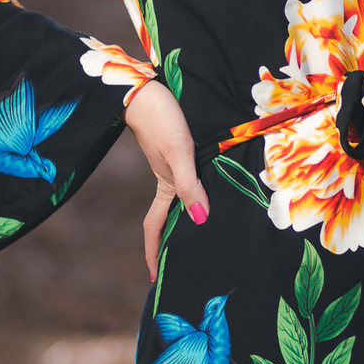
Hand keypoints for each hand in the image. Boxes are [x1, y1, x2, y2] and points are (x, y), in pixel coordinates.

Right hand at [124, 80, 209, 279]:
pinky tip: (215, 192)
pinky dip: (200, 192)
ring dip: (191, 216)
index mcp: (164, 185)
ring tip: (207, 236)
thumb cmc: (161, 116)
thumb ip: (189, 184)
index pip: (155, 227)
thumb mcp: (178, 151)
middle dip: (175, 242)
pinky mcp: (184, 149)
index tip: (156, 278)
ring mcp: (176, 164)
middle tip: (189, 265)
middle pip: (171, 217)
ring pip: (185, 198)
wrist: (148, 84)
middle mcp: (170, 178)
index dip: (154, 253)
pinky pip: (193, 179)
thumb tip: (201, 220)